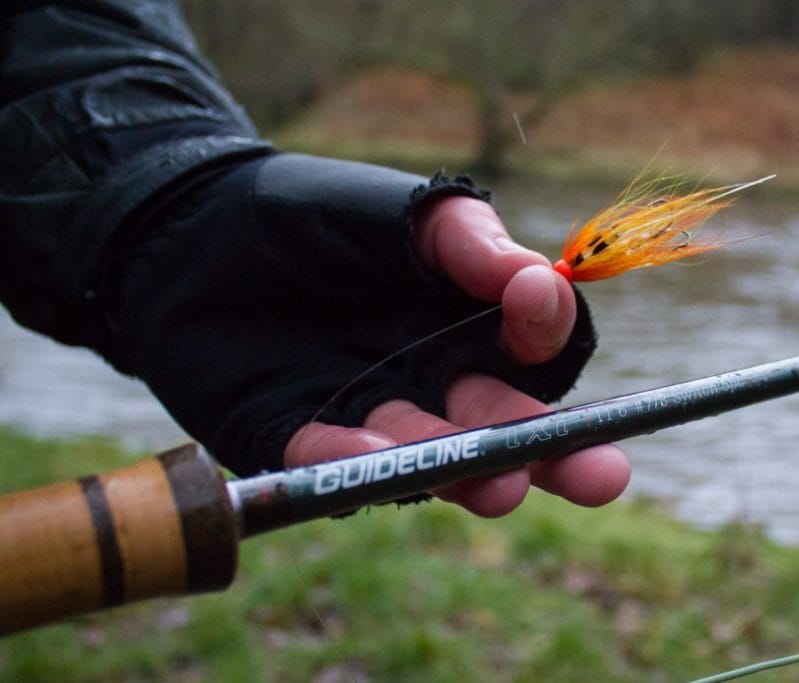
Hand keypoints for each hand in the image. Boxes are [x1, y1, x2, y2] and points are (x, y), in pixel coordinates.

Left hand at [285, 197, 630, 516]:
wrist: (192, 228)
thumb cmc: (313, 214)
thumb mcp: (400, 211)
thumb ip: (468, 241)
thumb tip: (544, 280)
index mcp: (470, 326)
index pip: (534, 349)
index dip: (547, 336)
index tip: (535, 306)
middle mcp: (435, 383)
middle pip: (506, 427)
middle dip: (555, 454)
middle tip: (603, 475)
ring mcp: (371, 416)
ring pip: (430, 456)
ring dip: (467, 471)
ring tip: (500, 482)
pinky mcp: (299, 438)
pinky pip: (332, 459)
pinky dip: (356, 462)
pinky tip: (379, 458)